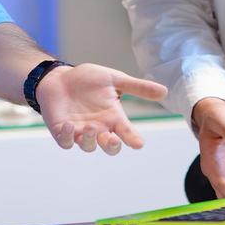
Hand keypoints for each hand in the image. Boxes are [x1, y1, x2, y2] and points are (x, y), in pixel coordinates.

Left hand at [35, 62, 167, 154]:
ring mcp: (80, 132)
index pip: (127, 133)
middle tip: (114, 139)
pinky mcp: (61, 132)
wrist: (59, 78)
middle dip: (112, 146)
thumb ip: (137, 87)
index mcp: (113, 118)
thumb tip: (165, 91)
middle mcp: (99, 128)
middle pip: (109, 146)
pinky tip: (69, 125)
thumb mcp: (114, 79)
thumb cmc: (87, 80)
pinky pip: (65, 142)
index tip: (138, 143)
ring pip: (88, 146)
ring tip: (90, 127)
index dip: (133, 139)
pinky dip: (67, 137)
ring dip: (90, 140)